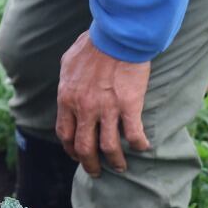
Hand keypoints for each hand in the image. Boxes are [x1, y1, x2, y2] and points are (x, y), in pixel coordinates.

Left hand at [55, 30, 151, 176]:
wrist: (117, 35)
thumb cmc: (93, 44)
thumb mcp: (68, 62)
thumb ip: (66, 80)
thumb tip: (66, 89)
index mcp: (67, 98)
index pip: (64, 133)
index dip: (70, 149)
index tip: (77, 155)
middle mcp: (84, 107)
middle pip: (83, 147)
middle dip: (89, 164)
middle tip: (96, 172)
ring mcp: (107, 108)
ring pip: (109, 147)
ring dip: (116, 162)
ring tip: (121, 167)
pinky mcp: (129, 105)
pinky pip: (134, 134)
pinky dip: (139, 145)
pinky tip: (144, 148)